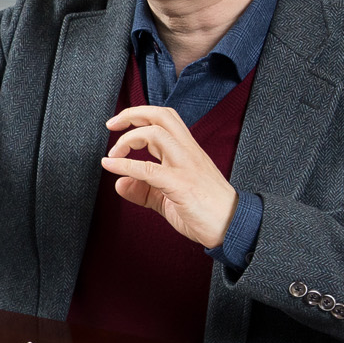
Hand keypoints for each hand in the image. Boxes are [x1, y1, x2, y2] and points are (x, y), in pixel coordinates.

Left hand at [100, 105, 239, 249]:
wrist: (234, 228)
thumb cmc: (206, 212)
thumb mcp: (167, 198)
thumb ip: (143, 190)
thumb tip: (119, 184)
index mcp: (188, 151)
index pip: (165, 119)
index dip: (140, 115)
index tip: (118, 124)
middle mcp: (188, 152)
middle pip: (161, 116)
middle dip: (132, 114)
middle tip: (111, 125)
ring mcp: (186, 167)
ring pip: (156, 134)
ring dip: (128, 139)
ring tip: (113, 154)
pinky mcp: (181, 185)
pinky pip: (148, 169)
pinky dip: (125, 164)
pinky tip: (110, 166)